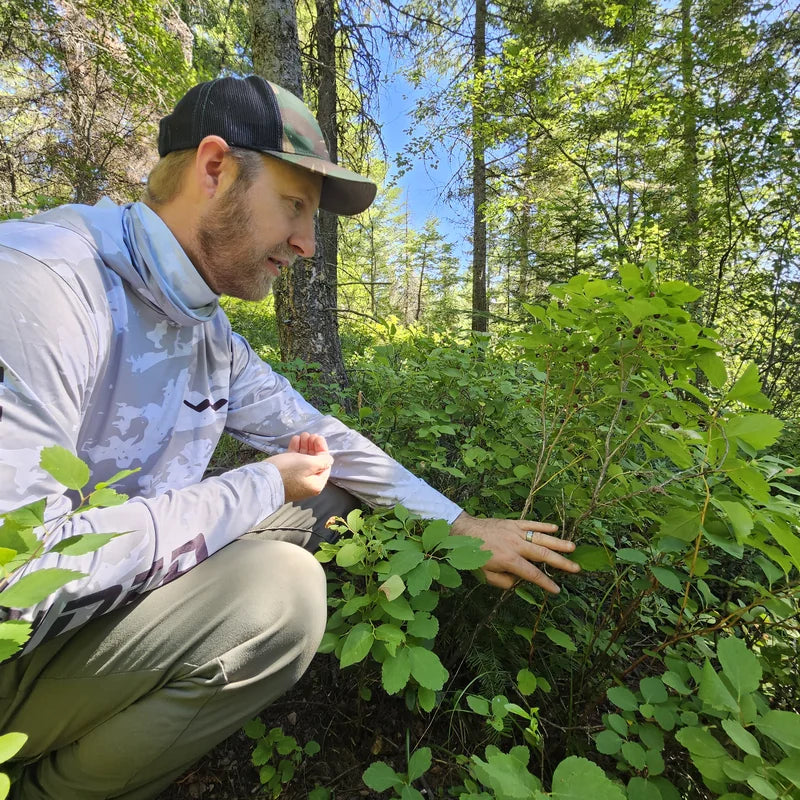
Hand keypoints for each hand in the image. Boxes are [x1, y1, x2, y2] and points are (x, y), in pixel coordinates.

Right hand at [266, 433, 332, 500]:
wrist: (262, 480)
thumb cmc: (288, 471)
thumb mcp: (310, 464)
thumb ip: (323, 461)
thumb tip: (329, 460)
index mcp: (316, 484)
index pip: (325, 465)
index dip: (323, 449)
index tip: (318, 437)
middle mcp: (307, 483)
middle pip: (314, 462)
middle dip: (313, 446)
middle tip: (309, 435)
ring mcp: (295, 480)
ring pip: (303, 460)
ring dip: (304, 446)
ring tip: (302, 435)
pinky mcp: (285, 475)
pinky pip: (293, 461)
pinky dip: (295, 450)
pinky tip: (295, 440)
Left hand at [449, 512, 579, 592]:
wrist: (464, 532)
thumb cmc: (473, 556)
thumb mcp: (486, 576)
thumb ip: (504, 581)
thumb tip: (519, 581)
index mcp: (509, 560)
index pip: (532, 574)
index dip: (545, 583)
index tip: (557, 589)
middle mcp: (515, 545)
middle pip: (542, 554)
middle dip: (561, 562)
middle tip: (576, 568)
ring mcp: (515, 532)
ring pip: (540, 537)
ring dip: (558, 542)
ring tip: (572, 547)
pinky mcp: (512, 523)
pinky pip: (530, 524)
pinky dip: (543, 526)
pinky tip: (555, 528)